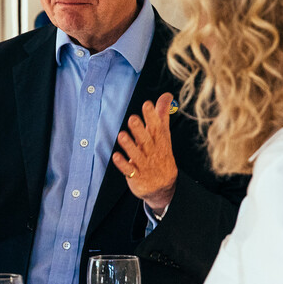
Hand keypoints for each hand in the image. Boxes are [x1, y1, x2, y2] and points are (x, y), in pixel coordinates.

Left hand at [112, 92, 177, 212]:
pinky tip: (116, 156)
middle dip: (140, 130)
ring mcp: (144, 165)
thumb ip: (162, 115)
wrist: (164, 187)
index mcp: (159, 142)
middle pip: (146, 140)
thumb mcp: (163, 136)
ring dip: (129, 145)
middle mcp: (152, 153)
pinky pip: (129, 170)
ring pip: (136, 154)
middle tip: (133, 118)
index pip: (157, 128)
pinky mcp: (136, 176)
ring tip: (122, 135)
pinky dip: (123, 164)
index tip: (147, 105)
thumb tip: (166, 96)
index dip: (152, 116)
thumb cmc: (160, 155)